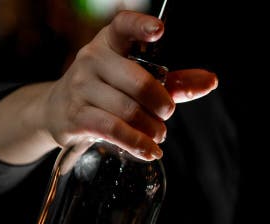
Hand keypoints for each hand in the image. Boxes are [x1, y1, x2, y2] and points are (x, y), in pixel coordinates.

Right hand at [41, 10, 216, 159]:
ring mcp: (80, 87)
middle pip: (139, 82)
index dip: (140, 26)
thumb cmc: (109, 93)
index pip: (123, 26)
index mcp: (110, 43)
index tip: (159, 30)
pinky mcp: (75, 116)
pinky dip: (137, 143)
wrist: (58, 112)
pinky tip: (150, 151)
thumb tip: (211, 81)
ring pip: (129, 110)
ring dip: (152, 128)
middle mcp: (92, 59)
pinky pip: (113, 130)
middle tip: (166, 115)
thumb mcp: (139, 82)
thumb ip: (175, 83)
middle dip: (161, 104)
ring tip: (157, 134)